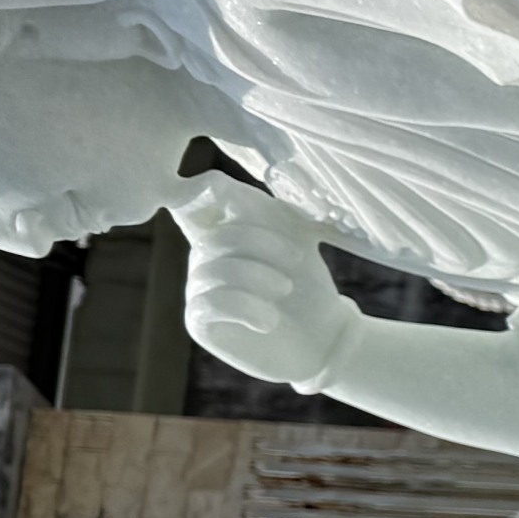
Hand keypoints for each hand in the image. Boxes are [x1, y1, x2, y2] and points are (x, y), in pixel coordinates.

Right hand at [176, 175, 356, 393]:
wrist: (326, 336)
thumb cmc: (309, 282)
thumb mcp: (296, 237)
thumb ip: (269, 208)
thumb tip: (227, 182)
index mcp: (222, 230)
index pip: (193, 201)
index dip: (200, 190)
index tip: (218, 187)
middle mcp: (202, 257)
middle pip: (217, 236)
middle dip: (262, 242)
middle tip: (298, 258)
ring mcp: (198, 290)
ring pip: (213, 268)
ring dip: (258, 275)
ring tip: (286, 289)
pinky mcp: (200, 323)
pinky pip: (210, 303)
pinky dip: (247, 308)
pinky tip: (270, 321)